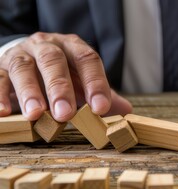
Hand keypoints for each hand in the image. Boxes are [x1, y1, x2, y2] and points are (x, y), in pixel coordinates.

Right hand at [0, 32, 131, 121]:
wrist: (29, 59)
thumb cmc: (62, 73)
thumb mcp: (83, 80)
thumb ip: (102, 95)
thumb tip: (127, 111)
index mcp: (72, 47)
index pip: (87, 59)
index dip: (95, 83)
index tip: (100, 108)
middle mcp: (47, 46)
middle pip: (53, 60)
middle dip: (60, 87)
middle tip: (66, 114)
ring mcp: (22, 55)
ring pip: (23, 68)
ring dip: (30, 92)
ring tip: (36, 114)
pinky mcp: (0, 67)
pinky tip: (4, 113)